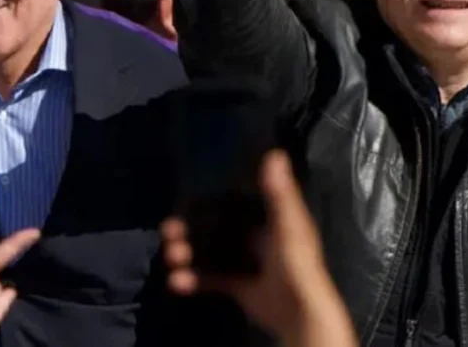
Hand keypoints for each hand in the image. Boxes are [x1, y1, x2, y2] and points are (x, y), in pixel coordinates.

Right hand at [162, 150, 356, 346]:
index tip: (184, 196)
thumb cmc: (296, 264)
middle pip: (217, 226)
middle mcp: (258, 237)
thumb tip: (275, 154)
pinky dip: (193, 279)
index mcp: (271, 218)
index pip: (236, 200)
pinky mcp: (240, 287)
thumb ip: (279, 193)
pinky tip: (177, 281)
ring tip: (171, 257)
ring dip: (188, 253)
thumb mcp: (288, 225)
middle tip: (168, 231)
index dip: (210, 197)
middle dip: (191, 229)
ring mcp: (248, 262)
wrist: (299, 314)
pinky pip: (212, 279)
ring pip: (211, 252)